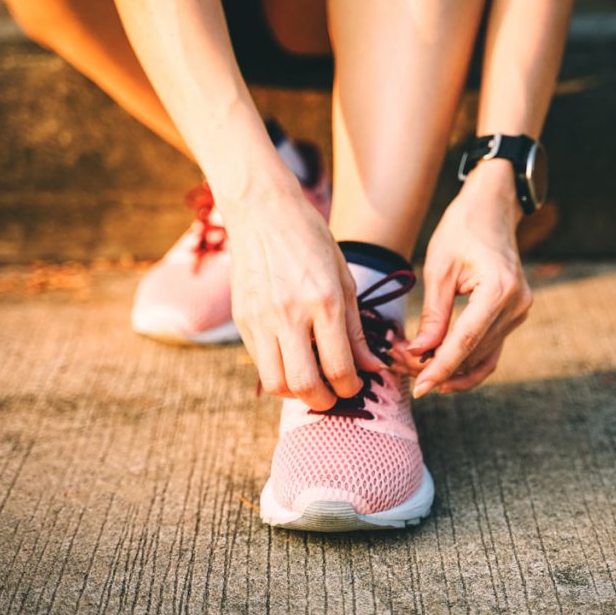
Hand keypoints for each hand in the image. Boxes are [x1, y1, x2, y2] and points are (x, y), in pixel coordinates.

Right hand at [225, 180, 383, 408]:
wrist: (264, 213)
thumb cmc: (311, 241)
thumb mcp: (344, 279)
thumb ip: (356, 328)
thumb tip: (372, 367)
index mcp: (324, 302)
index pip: (338, 367)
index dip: (350, 388)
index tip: (355, 385)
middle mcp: (290, 314)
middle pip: (304, 384)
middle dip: (323, 401)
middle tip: (333, 396)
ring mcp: (261, 319)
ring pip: (275, 383)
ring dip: (296, 393)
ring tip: (311, 383)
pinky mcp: (242, 320)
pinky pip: (260, 363)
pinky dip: (278, 373)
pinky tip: (292, 361)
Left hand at [407, 159, 533, 395]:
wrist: (493, 209)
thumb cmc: (462, 230)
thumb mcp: (439, 268)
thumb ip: (434, 314)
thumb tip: (420, 353)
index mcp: (498, 290)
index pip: (465, 342)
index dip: (440, 368)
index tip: (418, 388)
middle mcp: (515, 305)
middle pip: (474, 354)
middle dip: (439, 369)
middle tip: (403, 372)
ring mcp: (519, 312)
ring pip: (484, 358)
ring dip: (452, 370)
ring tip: (417, 372)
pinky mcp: (514, 315)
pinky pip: (491, 349)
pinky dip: (468, 363)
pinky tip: (442, 371)